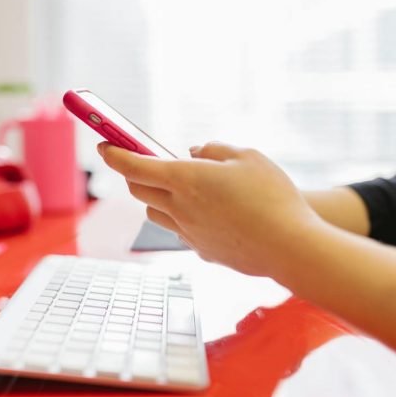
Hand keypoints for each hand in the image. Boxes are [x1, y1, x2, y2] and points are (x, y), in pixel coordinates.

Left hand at [98, 141, 323, 277]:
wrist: (291, 248)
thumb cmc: (273, 196)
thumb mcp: (248, 157)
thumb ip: (215, 150)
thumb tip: (193, 153)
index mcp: (185, 180)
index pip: (134, 166)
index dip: (114, 154)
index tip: (104, 145)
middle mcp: (179, 208)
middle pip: (139, 190)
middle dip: (134, 173)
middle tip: (143, 162)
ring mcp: (189, 234)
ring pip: (157, 212)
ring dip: (158, 197)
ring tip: (179, 186)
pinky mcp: (203, 251)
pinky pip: (182, 230)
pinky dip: (183, 217)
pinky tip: (209, 212)